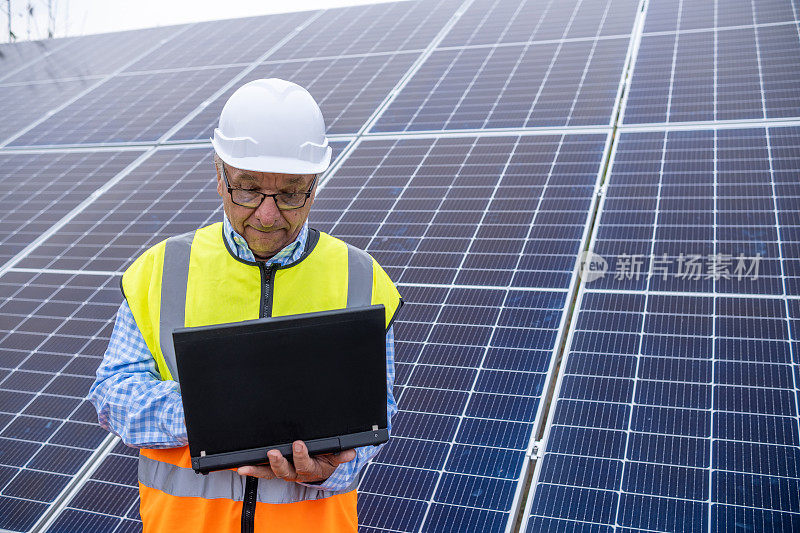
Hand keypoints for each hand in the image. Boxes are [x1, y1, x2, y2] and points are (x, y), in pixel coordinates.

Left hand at [237, 440, 355, 482]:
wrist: (323, 468)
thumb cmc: (328, 459)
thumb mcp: (337, 457)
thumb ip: (342, 455)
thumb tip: (350, 452)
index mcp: (312, 469)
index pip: (305, 464)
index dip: (301, 456)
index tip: (298, 444)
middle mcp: (296, 473)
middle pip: (285, 471)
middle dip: (278, 462)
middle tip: (273, 452)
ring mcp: (285, 472)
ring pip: (271, 473)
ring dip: (258, 470)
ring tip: (245, 466)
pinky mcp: (275, 470)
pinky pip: (262, 471)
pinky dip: (251, 470)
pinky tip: (239, 467)